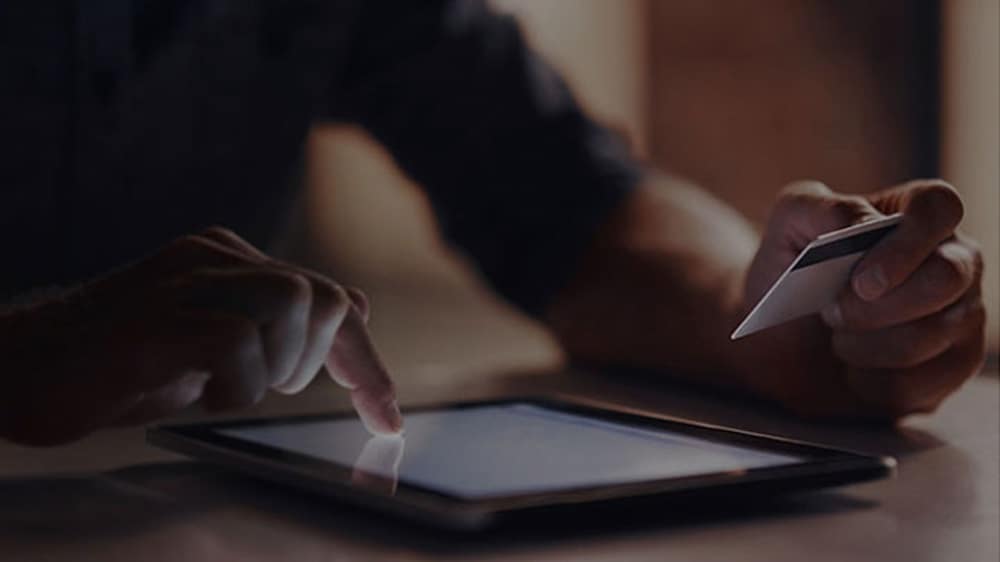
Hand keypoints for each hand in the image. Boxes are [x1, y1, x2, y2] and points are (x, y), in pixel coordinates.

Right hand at [0, 227, 401, 444]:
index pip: (326, 295)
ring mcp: (183, 281)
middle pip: (322, 295)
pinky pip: (237, 340)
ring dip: (281, 366)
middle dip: (332, 361)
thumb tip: (354, 305)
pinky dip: (237, 383)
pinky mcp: (156, 317)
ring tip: (231, 387)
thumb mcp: (214, 351)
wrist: (18, 371)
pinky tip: (199, 394)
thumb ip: (279, 326)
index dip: (364, 357)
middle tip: (278, 390)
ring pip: (293, 302)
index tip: (387, 415)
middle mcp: (213, 258)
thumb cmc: (117, 368)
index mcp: (228, 260)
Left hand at [741, 180, 985, 418]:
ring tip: (838, 338)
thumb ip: (815, 207)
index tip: (862, 281)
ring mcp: (962, 315)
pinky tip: (853, 371)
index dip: (906, 243)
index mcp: (915, 215)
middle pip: (948, 276)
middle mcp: (954, 259)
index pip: (939, 207)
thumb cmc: (789, 274)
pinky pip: (923, 384)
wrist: (776, 340)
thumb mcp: (786, 229)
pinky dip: (872, 382)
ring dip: (867, 345)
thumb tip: (861, 222)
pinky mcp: (951, 368)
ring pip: (933, 335)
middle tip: (832, 314)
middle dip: (879, 306)